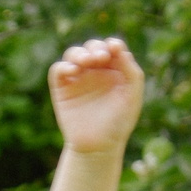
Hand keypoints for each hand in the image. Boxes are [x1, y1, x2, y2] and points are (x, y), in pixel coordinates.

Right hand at [48, 38, 144, 154]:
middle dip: (96, 47)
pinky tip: (74, 70)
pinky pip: (58, 69)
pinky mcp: (62, 88)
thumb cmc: (119, 122)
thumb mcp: (132, 95)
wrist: (98, 146)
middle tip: (101, 57)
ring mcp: (78, 79)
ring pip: (74, 54)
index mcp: (114, 70)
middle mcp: (95, 71)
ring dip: (79, 53)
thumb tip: (119, 48)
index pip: (112, 48)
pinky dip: (64, 66)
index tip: (114, 48)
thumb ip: (131, 71)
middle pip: (92, 47)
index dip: (112, 44)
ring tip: (86, 61)